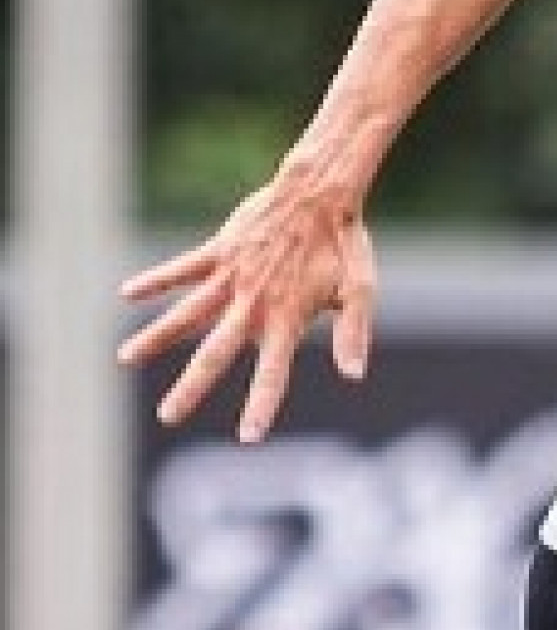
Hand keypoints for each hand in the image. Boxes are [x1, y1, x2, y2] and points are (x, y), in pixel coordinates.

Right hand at [117, 164, 376, 442]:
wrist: (318, 192)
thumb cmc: (344, 244)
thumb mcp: (359, 289)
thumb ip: (353, 333)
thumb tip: (354, 377)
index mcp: (287, 318)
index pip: (272, 373)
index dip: (261, 406)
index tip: (247, 437)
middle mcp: (252, 303)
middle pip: (215, 354)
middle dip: (190, 388)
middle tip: (167, 417)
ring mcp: (231, 277)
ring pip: (185, 313)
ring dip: (155, 338)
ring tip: (124, 358)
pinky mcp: (219, 252)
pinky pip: (181, 269)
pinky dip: (155, 281)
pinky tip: (126, 293)